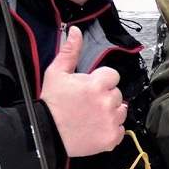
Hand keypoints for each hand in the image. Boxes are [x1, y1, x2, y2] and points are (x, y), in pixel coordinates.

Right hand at [42, 26, 126, 156]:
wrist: (46, 133)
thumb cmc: (51, 102)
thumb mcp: (56, 73)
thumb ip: (70, 51)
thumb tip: (76, 30)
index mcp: (97, 83)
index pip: (113, 76)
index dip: (101, 81)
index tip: (89, 89)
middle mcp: (108, 101)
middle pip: (117, 94)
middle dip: (105, 97)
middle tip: (87, 105)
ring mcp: (111, 121)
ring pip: (121, 111)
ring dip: (111, 113)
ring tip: (91, 117)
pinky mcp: (112, 138)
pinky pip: (120, 130)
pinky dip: (111, 130)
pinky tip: (96, 129)